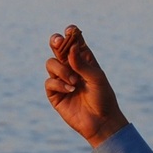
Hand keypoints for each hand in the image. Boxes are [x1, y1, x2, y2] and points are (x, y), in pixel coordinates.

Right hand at [45, 25, 126, 147]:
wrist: (101, 122)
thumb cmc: (103, 98)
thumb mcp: (96, 78)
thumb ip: (82, 63)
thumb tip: (70, 48)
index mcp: (84, 60)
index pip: (74, 42)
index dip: (70, 33)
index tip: (70, 30)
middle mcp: (71, 67)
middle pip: (57, 48)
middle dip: (56, 42)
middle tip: (58, 41)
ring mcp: (61, 79)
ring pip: (51, 63)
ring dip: (61, 70)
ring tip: (74, 81)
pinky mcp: (54, 93)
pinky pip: (49, 81)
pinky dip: (59, 84)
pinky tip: (70, 90)